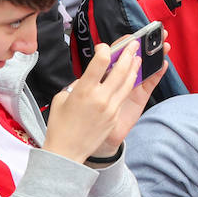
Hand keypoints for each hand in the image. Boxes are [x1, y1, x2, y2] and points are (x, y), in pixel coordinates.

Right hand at [43, 38, 166, 162]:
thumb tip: (88, 78)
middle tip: (133, 44)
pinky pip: (123, 96)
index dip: (104, 50)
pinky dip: (128, 84)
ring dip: (134, 68)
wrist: (66, 152)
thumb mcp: (61, 98)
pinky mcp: (115, 116)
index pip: (99, 62)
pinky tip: (132, 78)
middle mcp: (100, 98)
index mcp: (84, 91)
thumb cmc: (59, 125)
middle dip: (128, 54)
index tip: (104, 47)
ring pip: (127, 83)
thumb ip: (77, 85)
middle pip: (120, 70)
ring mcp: (110, 108)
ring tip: (138, 57)